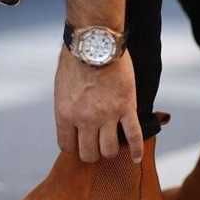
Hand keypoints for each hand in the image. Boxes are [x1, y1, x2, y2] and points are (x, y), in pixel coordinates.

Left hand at [55, 47, 143, 163]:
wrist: (95, 41)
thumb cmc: (75, 59)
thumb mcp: (61, 88)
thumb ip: (67, 108)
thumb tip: (71, 122)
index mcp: (64, 114)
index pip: (67, 147)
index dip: (74, 147)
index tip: (79, 143)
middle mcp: (84, 120)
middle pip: (88, 153)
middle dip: (92, 152)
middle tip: (96, 146)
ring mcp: (107, 116)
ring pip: (109, 150)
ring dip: (110, 151)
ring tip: (112, 145)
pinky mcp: (126, 108)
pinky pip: (133, 136)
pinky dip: (136, 150)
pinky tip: (137, 158)